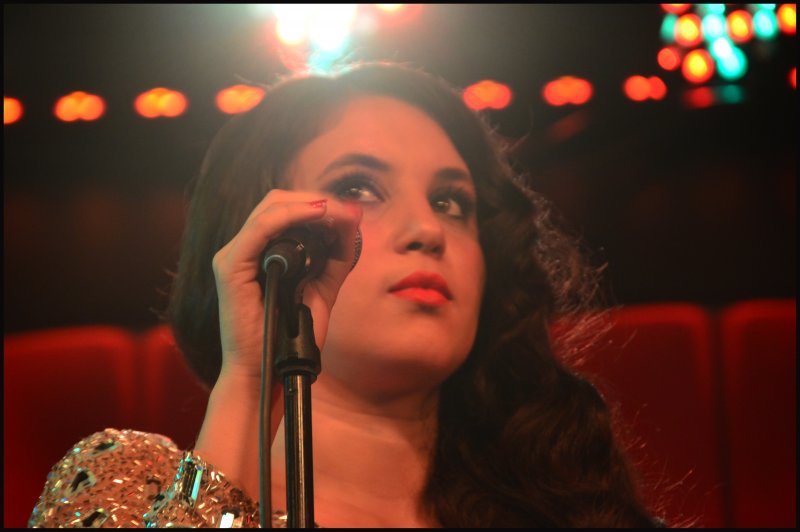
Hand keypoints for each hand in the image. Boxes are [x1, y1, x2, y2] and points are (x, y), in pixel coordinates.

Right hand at [211, 189, 361, 381]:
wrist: (267, 371)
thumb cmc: (290, 335)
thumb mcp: (323, 286)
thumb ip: (337, 254)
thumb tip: (353, 217)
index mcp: (262, 251)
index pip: (287, 210)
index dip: (319, 204)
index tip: (351, 211)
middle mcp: (245, 248)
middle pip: (277, 202)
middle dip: (317, 200)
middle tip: (347, 209)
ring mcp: (234, 255)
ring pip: (270, 208)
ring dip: (309, 204)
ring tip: (337, 211)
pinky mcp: (230, 266)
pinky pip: (260, 229)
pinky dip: (291, 216)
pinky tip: (316, 214)